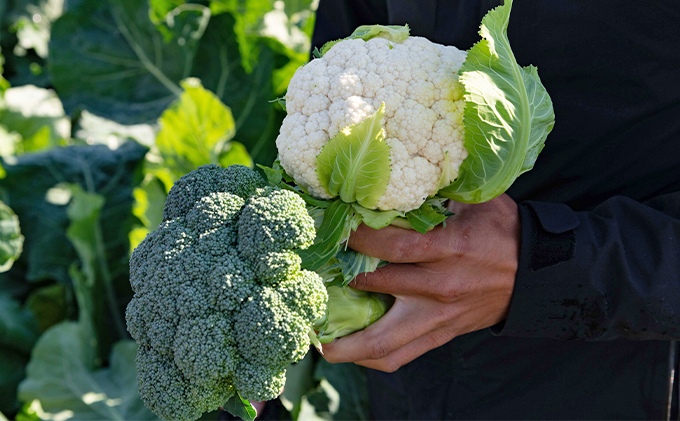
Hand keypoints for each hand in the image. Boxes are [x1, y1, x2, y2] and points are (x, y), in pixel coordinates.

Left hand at [321, 194, 520, 371]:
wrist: (535, 274)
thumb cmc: (502, 230)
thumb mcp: (474, 200)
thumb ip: (434, 193)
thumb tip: (391, 178)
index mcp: (450, 248)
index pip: (392, 244)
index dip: (357, 237)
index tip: (331, 227)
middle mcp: (440, 287)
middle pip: (377, 287)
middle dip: (338, 279)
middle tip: (309, 272)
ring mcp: (439, 317)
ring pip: (384, 341)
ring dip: (346, 344)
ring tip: (315, 338)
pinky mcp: (441, 336)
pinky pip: (401, 356)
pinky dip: (371, 357)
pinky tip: (347, 352)